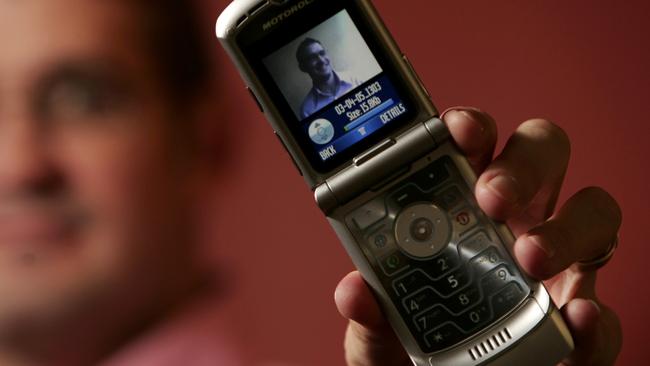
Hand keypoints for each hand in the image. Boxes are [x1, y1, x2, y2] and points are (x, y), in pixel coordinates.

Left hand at [334, 107, 621, 365]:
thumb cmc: (412, 348)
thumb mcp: (378, 331)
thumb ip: (369, 312)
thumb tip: (354, 292)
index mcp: (460, 206)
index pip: (473, 147)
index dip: (470, 128)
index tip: (457, 131)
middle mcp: (515, 221)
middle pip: (541, 155)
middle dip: (521, 163)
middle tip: (491, 198)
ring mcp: (557, 263)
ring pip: (593, 210)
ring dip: (566, 227)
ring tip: (529, 258)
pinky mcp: (581, 315)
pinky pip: (604, 308)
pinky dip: (596, 314)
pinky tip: (571, 317)